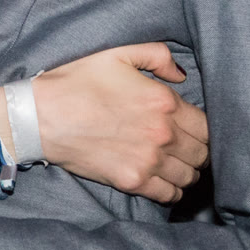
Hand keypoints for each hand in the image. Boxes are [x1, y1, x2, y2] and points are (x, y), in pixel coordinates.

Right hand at [34, 42, 208, 202]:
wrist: (41, 116)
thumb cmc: (77, 82)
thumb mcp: (117, 54)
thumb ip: (157, 56)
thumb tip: (182, 75)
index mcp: (164, 102)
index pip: (208, 125)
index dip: (204, 127)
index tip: (192, 127)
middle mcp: (163, 134)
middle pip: (203, 153)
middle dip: (197, 149)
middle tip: (185, 146)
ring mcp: (148, 161)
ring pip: (189, 176)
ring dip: (186, 170)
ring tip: (175, 163)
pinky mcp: (132, 181)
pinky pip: (170, 195)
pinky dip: (172, 190)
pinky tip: (163, 180)